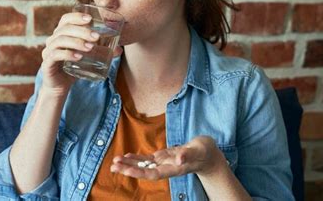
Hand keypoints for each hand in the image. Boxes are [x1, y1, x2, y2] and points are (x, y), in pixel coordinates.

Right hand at [40, 12, 122, 97]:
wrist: (60, 86)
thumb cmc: (74, 67)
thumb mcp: (88, 58)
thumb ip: (101, 52)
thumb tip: (119, 49)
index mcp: (61, 34)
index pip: (65, 19)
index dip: (76, 17)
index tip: (90, 20)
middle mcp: (52, 40)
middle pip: (65, 29)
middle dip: (82, 31)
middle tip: (96, 37)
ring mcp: (48, 51)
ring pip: (60, 40)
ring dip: (76, 42)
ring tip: (90, 47)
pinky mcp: (47, 63)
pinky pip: (55, 55)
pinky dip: (67, 54)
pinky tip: (78, 57)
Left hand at [110, 136, 225, 179]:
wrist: (209, 154)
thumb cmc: (205, 151)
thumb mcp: (199, 150)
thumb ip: (189, 154)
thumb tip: (179, 157)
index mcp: (174, 168)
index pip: (154, 173)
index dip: (139, 173)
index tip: (126, 171)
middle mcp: (166, 168)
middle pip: (144, 171)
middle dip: (128, 169)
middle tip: (113, 165)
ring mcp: (164, 163)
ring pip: (144, 165)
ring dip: (129, 164)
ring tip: (115, 162)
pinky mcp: (164, 157)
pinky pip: (148, 159)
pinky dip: (137, 158)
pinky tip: (127, 156)